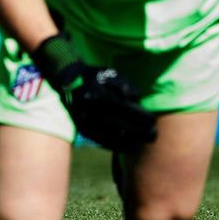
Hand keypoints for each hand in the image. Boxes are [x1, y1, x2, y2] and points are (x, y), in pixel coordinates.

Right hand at [35, 33, 157, 153]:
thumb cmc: (91, 75)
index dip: (140, 118)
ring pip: (111, 135)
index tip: (153, 122)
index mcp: (98, 94)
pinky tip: (129, 146)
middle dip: (139, 132)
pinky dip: (117, 145)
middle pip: (120, 124)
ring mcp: (85, 120)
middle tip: (154, 135)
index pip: (124, 109)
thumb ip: (123, 83)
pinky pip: (102, 141)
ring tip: (144, 141)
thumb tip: (135, 97)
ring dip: (131, 140)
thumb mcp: (107, 73)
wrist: (64, 80)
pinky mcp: (82, 127)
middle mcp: (91, 109)